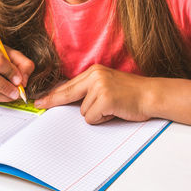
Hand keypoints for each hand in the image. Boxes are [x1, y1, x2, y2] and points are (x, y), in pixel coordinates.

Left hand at [36, 64, 151, 123]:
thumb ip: (90, 90)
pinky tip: (114, 112)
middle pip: (67, 93)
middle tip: (39, 105)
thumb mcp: (107, 85)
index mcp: (94, 71)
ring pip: (83, 111)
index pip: (68, 84)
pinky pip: (92, 118)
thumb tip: (70, 102)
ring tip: (111, 108)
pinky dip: (102, 119)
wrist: (151, 94)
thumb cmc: (131, 93)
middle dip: (53, 101)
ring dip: (95, 115)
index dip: (53, 94)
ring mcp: (100, 86)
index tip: (40, 100)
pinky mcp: (105, 99)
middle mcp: (95, 75)